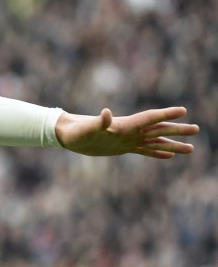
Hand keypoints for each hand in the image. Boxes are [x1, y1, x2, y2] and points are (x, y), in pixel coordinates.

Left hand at [55, 107, 197, 158]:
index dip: (165, 114)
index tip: (183, 111)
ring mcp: (128, 140)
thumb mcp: (87, 128)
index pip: (150, 118)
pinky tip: (170, 155)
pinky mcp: (123, 148)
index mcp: (125, 125)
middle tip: (197, 129)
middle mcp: (130, 131)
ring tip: (191, 148)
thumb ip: (99, 122)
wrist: (69, 136)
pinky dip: (158, 152)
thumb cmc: (77, 131)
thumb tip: (106, 113)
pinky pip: (145, 150)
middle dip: (177, 129)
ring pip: (156, 141)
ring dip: (173, 144)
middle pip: (158, 129)